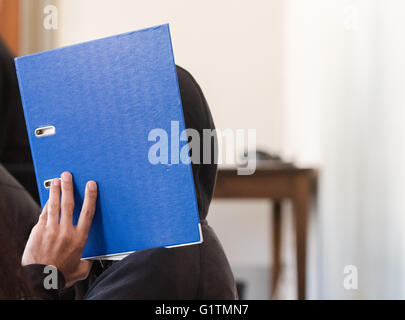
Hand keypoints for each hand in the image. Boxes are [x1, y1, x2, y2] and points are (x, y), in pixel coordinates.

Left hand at [22, 172, 96, 287]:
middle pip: (69, 204)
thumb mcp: (81, 269)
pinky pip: (44, 214)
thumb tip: (90, 259)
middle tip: (67, 175)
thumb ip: (87, 260)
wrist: (42, 281)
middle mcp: (66, 231)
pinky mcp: (38, 232)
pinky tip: (48, 199)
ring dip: (56, 191)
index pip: (87, 212)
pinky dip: (47, 205)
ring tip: (56, 181)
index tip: (91, 185)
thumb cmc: (61, 275)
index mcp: (80, 238)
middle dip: (69, 187)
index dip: (90, 196)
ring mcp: (51, 230)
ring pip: (55, 206)